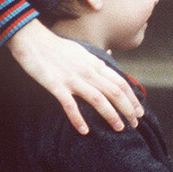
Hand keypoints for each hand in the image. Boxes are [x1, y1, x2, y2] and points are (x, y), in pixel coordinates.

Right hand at [7, 20, 142, 134]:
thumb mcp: (81, 51)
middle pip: (114, 92)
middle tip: (135, 124)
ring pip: (99, 99)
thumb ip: (94, 61)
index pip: (120, 82)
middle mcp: (88, 71)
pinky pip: (70, 105)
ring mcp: (73, 79)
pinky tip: (84, 131)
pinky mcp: (57, 85)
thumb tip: (106, 65)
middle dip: (128, 109)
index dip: (132, 98)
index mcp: (94, 64)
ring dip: (111, 115)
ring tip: (119, 128)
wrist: (32, 40)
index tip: (139, 111)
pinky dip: (78, 119)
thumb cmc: (55, 47)